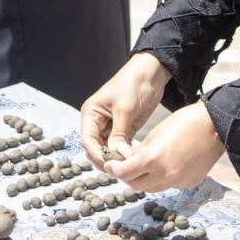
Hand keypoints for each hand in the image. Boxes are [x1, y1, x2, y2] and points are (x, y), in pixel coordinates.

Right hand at [80, 51, 170, 170]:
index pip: (87, 140)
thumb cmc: (133, 83)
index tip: (110, 164)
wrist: (152, 72)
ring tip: (129, 164)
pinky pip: (121, 146)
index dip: (96, 154)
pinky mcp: (125, 130)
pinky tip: (134, 157)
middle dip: (106, 158)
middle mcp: (98, 122)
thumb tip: (114, 155)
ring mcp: (111, 127)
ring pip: (108, 149)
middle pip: (96, 148)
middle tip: (121, 167)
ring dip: (117, 158)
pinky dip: (125, 153)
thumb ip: (118, 133)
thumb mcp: (125, 108)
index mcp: (91, 113)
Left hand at [105, 102, 225, 192]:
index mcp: (153, 158)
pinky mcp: (189, 183)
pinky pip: (169, 185)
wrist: (216, 126)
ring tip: (144, 167)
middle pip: (136, 185)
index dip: (114, 170)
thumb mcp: (156, 133)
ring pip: (152, 188)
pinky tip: (166, 165)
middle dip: (127, 177)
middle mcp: (165, 174)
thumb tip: (132, 162)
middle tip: (124, 167)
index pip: (124, 173)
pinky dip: (162, 179)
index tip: (111, 165)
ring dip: (144, 180)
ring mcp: (178, 181)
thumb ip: (142, 151)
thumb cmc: (185, 122)